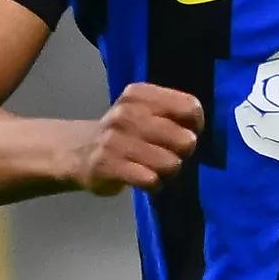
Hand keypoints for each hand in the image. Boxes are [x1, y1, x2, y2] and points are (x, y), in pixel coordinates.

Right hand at [76, 84, 203, 195]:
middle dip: (183, 153)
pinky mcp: (109, 165)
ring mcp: (116, 140)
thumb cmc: (123, 132)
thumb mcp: (144, 110)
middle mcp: (127, 113)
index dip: (195, 125)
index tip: (186, 132)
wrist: (80, 151)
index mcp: (140, 94)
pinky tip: (145, 180)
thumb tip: (198, 131)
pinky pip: (151, 180)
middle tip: (169, 154)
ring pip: (171, 163)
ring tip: (156, 169)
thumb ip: (172, 113)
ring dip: (169, 171)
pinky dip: (154, 185)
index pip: (190, 108)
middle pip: (185, 140)